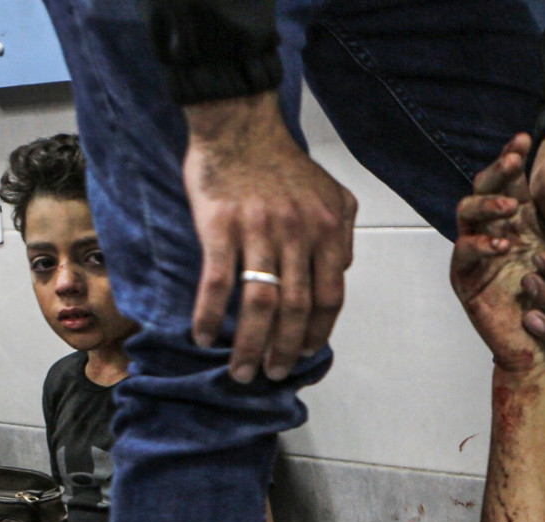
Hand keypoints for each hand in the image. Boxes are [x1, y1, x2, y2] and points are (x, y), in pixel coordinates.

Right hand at [183, 92, 357, 382]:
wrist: (239, 124)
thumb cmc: (284, 162)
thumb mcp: (333, 194)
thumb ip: (342, 235)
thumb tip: (342, 272)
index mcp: (327, 231)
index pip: (330, 297)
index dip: (318, 332)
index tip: (307, 354)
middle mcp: (297, 235)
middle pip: (296, 309)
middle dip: (285, 350)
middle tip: (273, 374)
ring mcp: (259, 232)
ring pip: (259, 304)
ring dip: (250, 345)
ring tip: (241, 370)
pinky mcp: (220, 227)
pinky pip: (217, 283)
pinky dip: (210, 315)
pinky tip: (202, 336)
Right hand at [451, 135, 544, 373]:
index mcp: (518, 214)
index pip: (507, 177)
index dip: (512, 157)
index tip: (525, 140)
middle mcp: (494, 228)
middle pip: (484, 188)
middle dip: (498, 173)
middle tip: (515, 160)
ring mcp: (476, 251)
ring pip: (467, 215)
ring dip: (487, 206)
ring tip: (510, 206)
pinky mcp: (468, 278)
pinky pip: (465, 255)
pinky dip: (480, 247)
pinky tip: (501, 245)